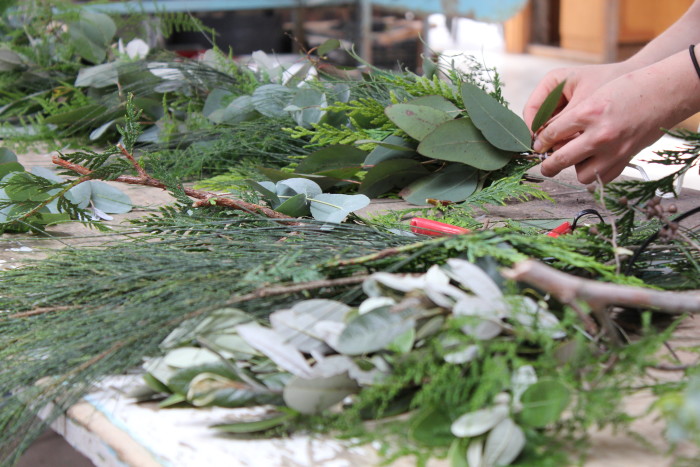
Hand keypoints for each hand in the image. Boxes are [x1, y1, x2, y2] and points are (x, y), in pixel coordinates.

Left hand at [532, 68, 679, 183]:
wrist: (664, 93)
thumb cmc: (626, 88)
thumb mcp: (593, 93)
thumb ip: (570, 116)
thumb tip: (547, 139)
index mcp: (589, 112)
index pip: (551, 134)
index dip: (540, 142)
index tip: (537, 145)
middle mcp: (600, 134)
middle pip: (560, 159)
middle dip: (547, 164)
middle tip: (543, 163)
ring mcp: (615, 151)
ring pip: (581, 175)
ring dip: (574, 169)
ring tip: (573, 159)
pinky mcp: (626, 159)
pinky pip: (602, 178)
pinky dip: (595, 172)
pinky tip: (594, 160)